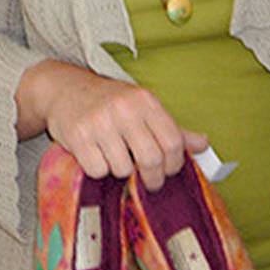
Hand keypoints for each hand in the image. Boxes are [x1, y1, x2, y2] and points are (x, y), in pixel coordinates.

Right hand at [18, 60, 207, 189]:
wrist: (65, 89)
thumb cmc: (110, 101)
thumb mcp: (143, 107)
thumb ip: (172, 129)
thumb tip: (204, 144)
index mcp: (145, 101)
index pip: (172, 141)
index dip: (174, 163)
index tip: (169, 170)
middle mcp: (124, 109)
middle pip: (151, 159)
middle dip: (152, 177)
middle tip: (149, 181)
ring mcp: (99, 123)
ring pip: (122, 168)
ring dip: (121, 172)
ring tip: (116, 158)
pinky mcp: (77, 137)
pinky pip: (97, 170)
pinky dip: (99, 170)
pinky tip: (96, 155)